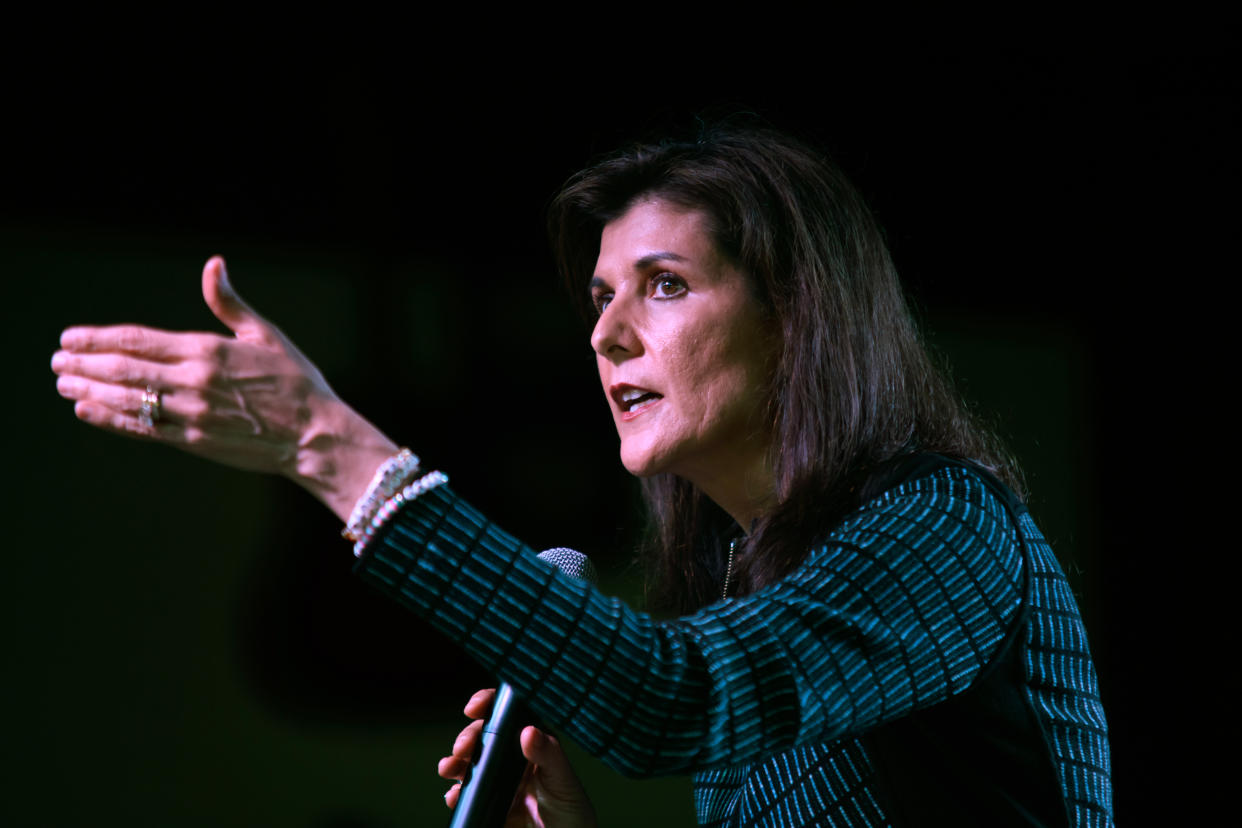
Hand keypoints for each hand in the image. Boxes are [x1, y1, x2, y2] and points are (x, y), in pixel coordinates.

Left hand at [51, 256, 397, 520]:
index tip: (71, 337)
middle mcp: (194, 381)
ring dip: (90, 390)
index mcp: (209, 350)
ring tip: (65, 383)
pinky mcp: (194, 442)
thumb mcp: (266, 335)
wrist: (315, 435)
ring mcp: (191, 414)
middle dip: (85, 363)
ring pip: (128, 398)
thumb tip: (214, 265)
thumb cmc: (297, 382)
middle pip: (124, 368)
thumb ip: (230, 304)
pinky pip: (144, 429)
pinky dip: (112, 418)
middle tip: (57, 360)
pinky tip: (89, 410)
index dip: (99, 338)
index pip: (139, 339)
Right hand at [439, 688, 596, 827]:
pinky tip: (454, 795)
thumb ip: (549, 755)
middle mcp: (512, 759)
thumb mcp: (563, 780)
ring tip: (449, 768)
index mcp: (532, 744)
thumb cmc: (572, 809)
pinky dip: (455, 794)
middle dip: (467, 737)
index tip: (475, 707)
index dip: (488, 705)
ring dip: (454, 763)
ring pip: (468, 764)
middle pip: (482, 737)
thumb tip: (529, 731)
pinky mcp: (488, 804)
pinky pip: (465, 795)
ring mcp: (497, 782)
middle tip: (462, 748)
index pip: (507, 715)